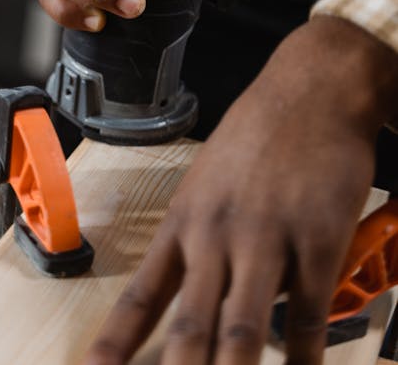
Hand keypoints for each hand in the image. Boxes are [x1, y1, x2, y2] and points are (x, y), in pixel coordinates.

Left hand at [82, 15, 397, 364]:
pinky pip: (308, 315)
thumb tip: (208, 291)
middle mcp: (216, 235)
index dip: (113, 346)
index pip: (140, 298)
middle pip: (188, 328)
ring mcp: (265, 238)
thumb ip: (205, 237)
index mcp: (185, 221)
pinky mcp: (316, 239)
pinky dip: (305, 358)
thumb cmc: (258, 132)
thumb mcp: (210, 178)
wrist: (310, 90)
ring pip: (241, 330)